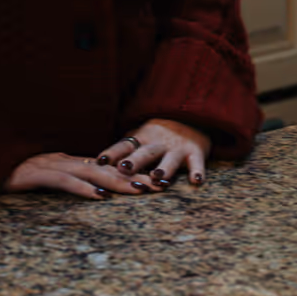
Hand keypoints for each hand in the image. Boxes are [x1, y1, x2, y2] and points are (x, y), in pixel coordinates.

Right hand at [5, 151, 154, 198]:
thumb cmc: (11, 181)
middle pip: (103, 168)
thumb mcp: (44, 185)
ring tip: (138, 191)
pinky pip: (61, 181)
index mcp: (66, 163)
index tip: (157, 184)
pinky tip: (98, 196)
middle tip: (159, 187)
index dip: (132, 175)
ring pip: (87, 172)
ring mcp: (46, 165)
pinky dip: (80, 188)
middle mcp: (60, 161)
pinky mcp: (32, 175)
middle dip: (133, 177)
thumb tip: (94, 196)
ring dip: (115, 182)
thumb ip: (67, 186)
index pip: (106, 168)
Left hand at [95, 119, 210, 189]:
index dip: (112, 153)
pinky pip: (197, 163)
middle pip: (144, 153)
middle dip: (134, 161)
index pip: (123, 146)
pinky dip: (197, 171)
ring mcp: (177, 148)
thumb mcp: (140, 136)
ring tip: (156, 177)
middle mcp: (157, 143)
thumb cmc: (159, 133)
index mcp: (141, 139)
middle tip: (123, 169)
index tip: (99, 161)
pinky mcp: (195, 152)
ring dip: (163, 168)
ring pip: (169, 159)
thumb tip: (99, 163)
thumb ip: (125, 149)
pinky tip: (196, 181)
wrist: (189, 115)